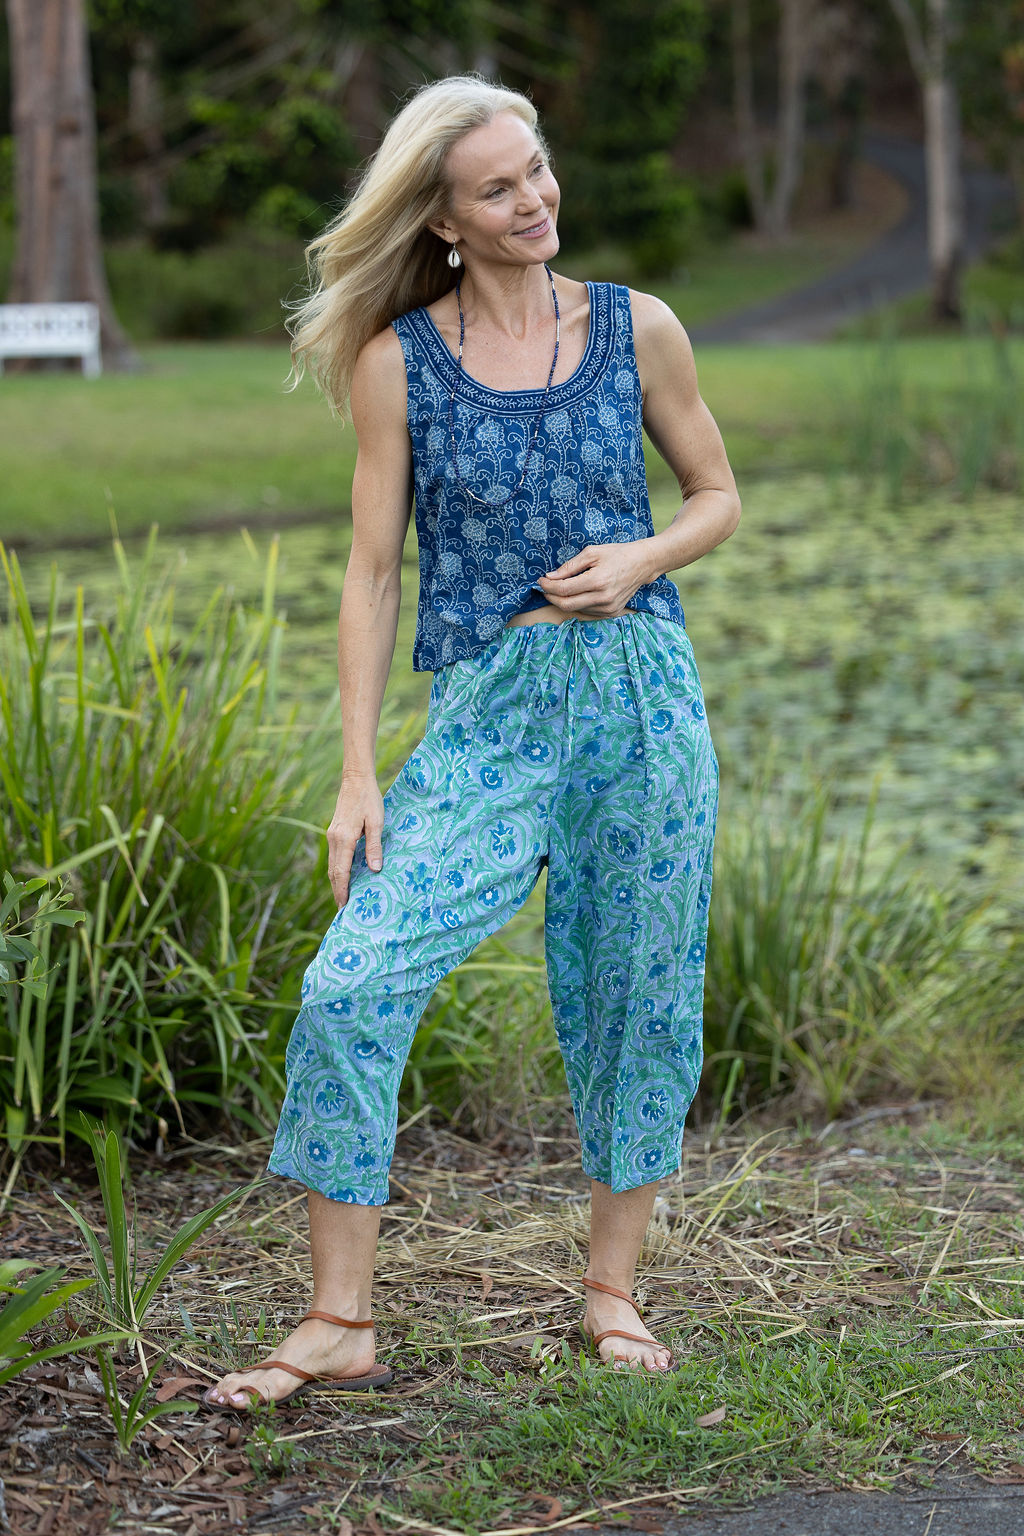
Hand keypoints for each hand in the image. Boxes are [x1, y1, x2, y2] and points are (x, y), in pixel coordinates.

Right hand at [327, 774, 384, 906]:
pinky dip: (337, 870)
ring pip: (332, 865)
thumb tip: (374, 870)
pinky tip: (344, 877)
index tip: (344, 906)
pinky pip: (334, 857)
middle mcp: (334, 839)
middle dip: (337, 891)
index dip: (342, 890)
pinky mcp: (334, 832)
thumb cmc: (369, 800)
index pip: (341, 871)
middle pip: (333, 872)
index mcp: (344, 839)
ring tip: (343, 898)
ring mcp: (332, 836)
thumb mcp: (376, 823)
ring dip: (336, 882)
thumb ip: (374, 846)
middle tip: (342, 910)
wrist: (356, 780)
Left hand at [535, 540, 655, 616]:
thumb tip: (550, 577)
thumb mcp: (592, 552)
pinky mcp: (611, 612)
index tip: (540, 580)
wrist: (643, 564)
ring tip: (560, 588)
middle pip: (566, 604)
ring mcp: (608, 607)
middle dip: (551, 597)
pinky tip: (576, 594)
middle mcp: (603, 597)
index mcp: (597, 580)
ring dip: (563, 600)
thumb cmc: (617, 554)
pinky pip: (587, 611)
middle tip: (545, 588)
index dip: (548, 586)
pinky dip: (577, 604)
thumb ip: (569, 566)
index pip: (564, 590)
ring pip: (576, 610)